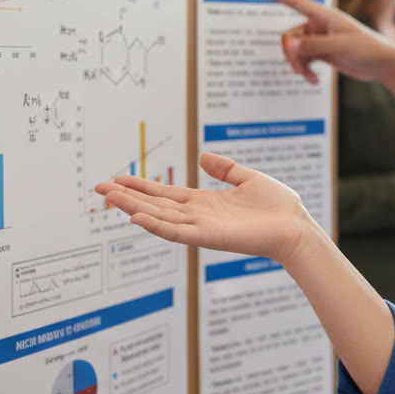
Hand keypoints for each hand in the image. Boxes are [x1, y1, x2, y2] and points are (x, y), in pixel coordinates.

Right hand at [96, 153, 316, 264]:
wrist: (295, 227)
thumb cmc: (278, 207)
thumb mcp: (247, 178)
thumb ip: (224, 169)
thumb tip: (203, 156)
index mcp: (205, 202)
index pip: (165, 194)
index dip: (141, 186)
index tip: (117, 178)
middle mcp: (198, 216)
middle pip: (155, 205)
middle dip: (127, 197)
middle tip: (98, 188)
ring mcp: (201, 228)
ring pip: (160, 218)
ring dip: (134, 209)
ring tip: (110, 198)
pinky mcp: (209, 237)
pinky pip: (177, 232)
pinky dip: (156, 226)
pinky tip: (137, 218)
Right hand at [260, 0, 394, 84]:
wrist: (383, 64)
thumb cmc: (366, 49)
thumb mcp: (339, 46)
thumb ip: (312, 45)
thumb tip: (287, 45)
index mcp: (325, 16)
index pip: (297, 3)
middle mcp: (320, 26)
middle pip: (290, 36)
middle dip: (291, 53)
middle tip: (298, 69)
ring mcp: (321, 40)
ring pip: (296, 50)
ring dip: (298, 64)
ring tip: (307, 77)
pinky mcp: (324, 53)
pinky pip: (304, 60)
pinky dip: (306, 70)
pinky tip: (313, 80)